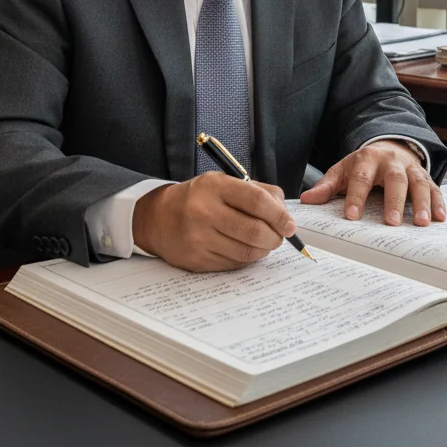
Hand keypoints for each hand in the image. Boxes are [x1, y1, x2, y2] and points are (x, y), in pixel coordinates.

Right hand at [132, 173, 295, 271]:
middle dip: (275, 237)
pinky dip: (247, 259)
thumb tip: (285, 214)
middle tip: (280, 236)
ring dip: (264, 250)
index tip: (289, 224)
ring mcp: (199, 238)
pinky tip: (246, 250)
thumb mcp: (223, 182)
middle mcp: (205, 211)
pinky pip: (233, 264)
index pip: (257, 201)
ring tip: (265, 242)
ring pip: (246, 252)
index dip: (279, 215)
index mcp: (215, 186)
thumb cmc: (198, 197)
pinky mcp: (197, 260)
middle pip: (254, 230)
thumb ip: (256, 192)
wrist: (157, 218)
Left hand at [299, 140, 446, 226]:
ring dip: (422, 202)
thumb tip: (306, 200)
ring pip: (418, 182)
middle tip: (392, 223)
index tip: (352, 216)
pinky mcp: (424, 175)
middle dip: (394, 201)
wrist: (388, 147)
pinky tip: (440, 218)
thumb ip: (327, 186)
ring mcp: (409, 168)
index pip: (361, 178)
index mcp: (367, 160)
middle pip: (394, 179)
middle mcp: (391, 161)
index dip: (356, 197)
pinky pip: (433, 187)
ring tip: (422, 223)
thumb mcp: (343, 171)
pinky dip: (438, 202)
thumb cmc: (363, 165)